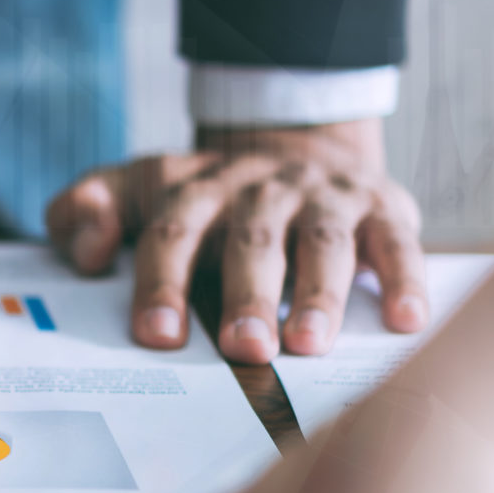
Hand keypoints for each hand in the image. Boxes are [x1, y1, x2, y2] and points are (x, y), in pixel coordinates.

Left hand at [47, 119, 428, 362]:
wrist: (299, 144)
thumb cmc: (208, 198)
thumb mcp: (138, 189)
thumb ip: (86, 209)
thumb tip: (86, 245)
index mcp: (197, 189)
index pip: (171, 231)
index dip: (162, 281)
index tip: (157, 335)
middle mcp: (262, 189)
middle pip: (251, 239)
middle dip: (246, 294)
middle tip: (243, 348)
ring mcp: (324, 197)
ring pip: (323, 243)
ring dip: (318, 294)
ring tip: (309, 344)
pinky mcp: (384, 208)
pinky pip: (398, 241)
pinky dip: (405, 279)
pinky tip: (407, 321)